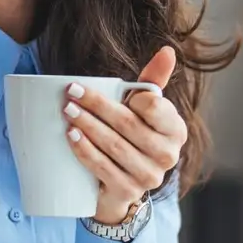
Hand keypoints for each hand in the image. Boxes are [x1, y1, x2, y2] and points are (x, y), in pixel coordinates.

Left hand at [63, 46, 186, 224]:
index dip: (134, 97)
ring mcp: (148, 176)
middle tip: (72, 93)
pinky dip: (85, 150)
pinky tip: (72, 136)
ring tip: (68, 111)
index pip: (155, 107)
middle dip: (97, 106)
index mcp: (175, 130)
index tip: (113, 88)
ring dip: (87, 126)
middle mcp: (168, 155)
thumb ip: (153, 80)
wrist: (122, 183)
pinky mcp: (127, 192)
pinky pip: (102, 168)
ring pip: (113, 145)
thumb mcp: (144, 109)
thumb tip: (167, 50)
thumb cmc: (134, 136)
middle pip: (128, 124)